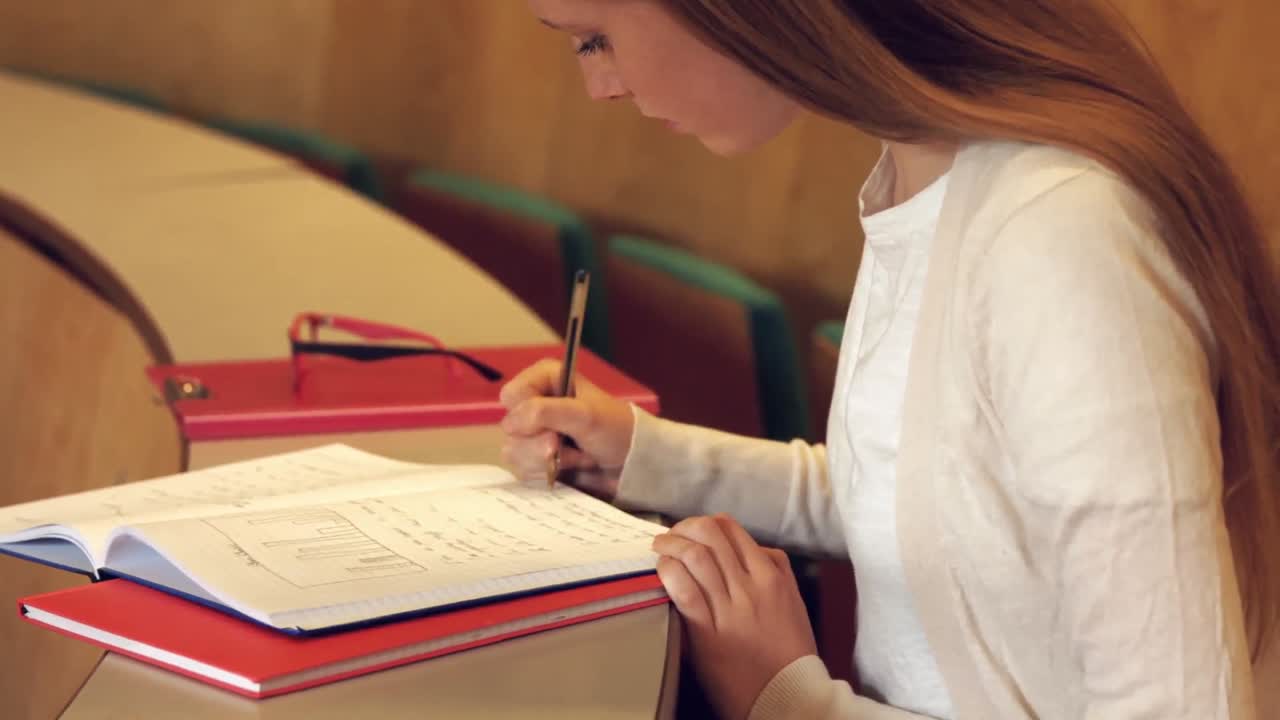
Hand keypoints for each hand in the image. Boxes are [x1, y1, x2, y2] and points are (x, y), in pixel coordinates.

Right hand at [498, 358, 635, 499]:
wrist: (633, 464)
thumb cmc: (616, 430)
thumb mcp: (584, 415)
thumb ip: (544, 412)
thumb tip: (511, 424)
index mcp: (545, 380)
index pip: (511, 395)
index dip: (527, 412)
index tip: (552, 420)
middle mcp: (536, 404)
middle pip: (510, 427)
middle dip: (541, 441)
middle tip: (565, 442)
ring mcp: (535, 434)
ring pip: (514, 451)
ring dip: (548, 459)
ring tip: (577, 455)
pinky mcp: (537, 459)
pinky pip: (523, 470)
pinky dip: (549, 472)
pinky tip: (571, 467)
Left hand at [653, 514, 817, 719]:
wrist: (789, 694)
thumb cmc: (791, 652)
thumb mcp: (793, 601)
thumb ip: (776, 570)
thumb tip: (754, 548)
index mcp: (771, 575)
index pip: (732, 529)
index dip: (705, 523)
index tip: (692, 530)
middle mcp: (751, 585)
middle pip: (709, 535)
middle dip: (683, 528)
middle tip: (671, 536)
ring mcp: (730, 608)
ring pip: (695, 556)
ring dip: (671, 546)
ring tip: (660, 548)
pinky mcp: (709, 633)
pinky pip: (684, 590)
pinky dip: (669, 572)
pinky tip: (663, 571)